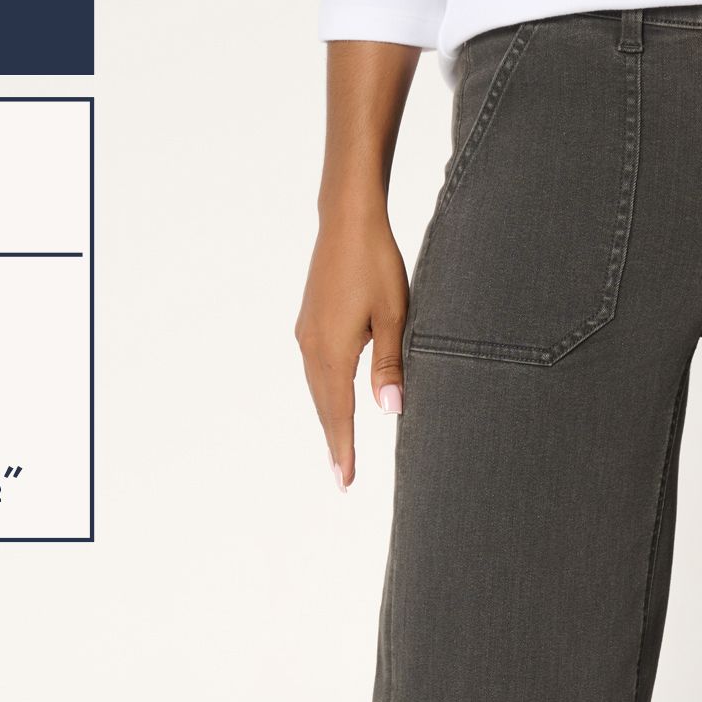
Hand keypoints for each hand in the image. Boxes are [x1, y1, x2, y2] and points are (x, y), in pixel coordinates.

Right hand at [294, 195, 407, 491]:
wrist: (347, 220)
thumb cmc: (376, 264)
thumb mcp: (395, 315)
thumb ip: (391, 363)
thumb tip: (390, 409)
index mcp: (332, 350)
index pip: (339, 413)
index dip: (344, 449)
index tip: (346, 481)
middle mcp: (312, 346)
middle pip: (324, 406)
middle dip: (334, 442)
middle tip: (342, 478)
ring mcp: (306, 333)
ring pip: (318, 388)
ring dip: (328, 419)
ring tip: (339, 449)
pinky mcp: (309, 322)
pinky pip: (315, 370)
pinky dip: (325, 394)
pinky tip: (333, 401)